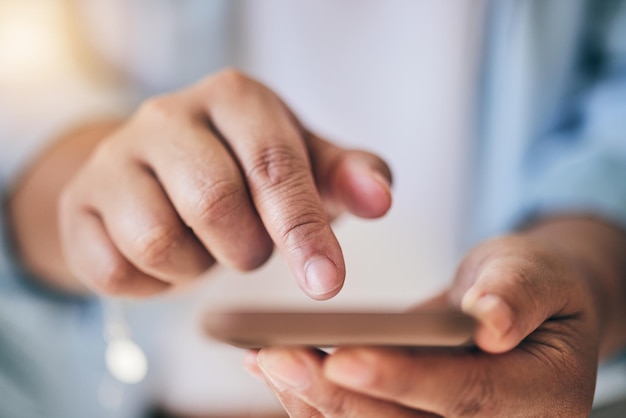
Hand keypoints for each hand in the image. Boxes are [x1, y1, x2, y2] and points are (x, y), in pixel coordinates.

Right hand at [58, 69, 391, 297]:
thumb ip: (347, 176)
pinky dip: (153, 280)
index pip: (274, 166)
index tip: (326, 284)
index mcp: (233, 97)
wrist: (160, 176)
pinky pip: (117, 269)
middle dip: (244, 247)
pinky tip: (164, 255)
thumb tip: (380, 198)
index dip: (304, 229)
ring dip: (195, 264)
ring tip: (203, 243)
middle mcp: (167, 115)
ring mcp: (114, 156)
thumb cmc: (246, 171)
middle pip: (213, 203)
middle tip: (247, 245)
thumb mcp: (305, 165)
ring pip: (158, 240)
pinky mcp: (79, 202)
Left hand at [250, 225, 607, 416]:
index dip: (401, 379)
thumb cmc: (528, 287)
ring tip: (266, 360)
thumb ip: (518, 293)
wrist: (518, 315)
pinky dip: (319, 403)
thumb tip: (491, 321)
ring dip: (315, 403)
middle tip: (276, 357)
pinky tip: (279, 372)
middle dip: (335, 397)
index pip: (466, 397)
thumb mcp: (536, 273)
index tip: (341, 357)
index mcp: (541, 401)